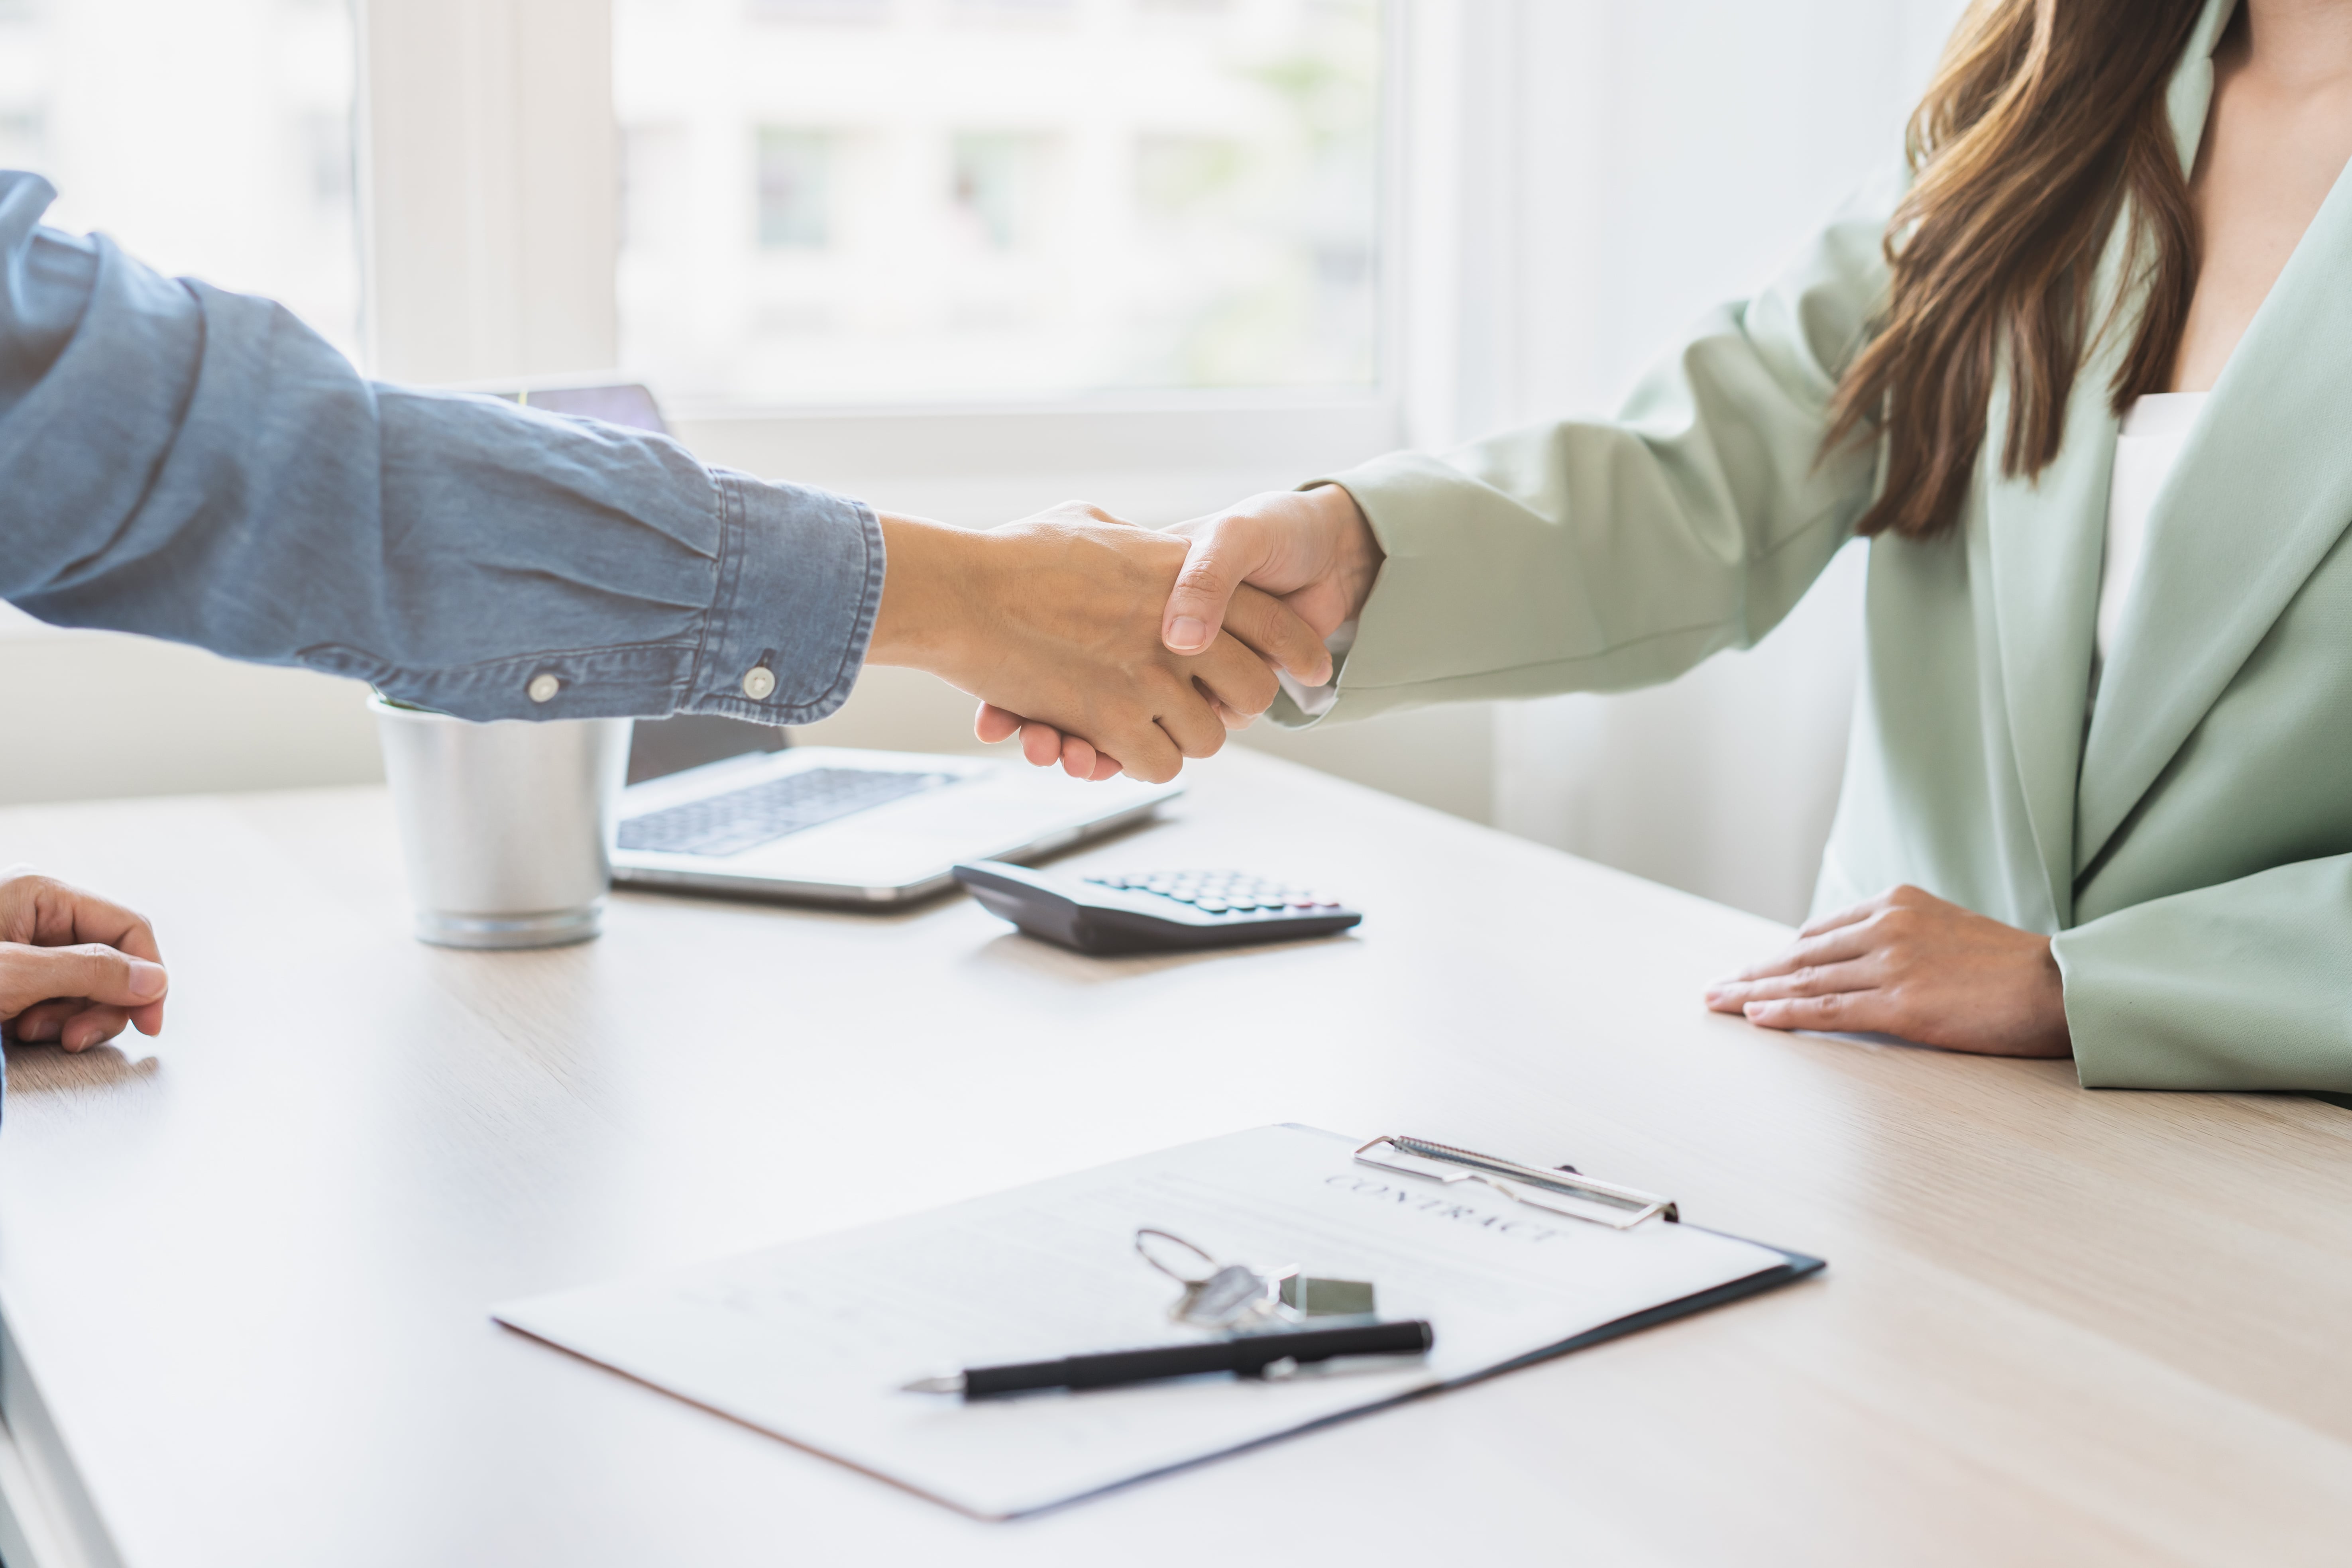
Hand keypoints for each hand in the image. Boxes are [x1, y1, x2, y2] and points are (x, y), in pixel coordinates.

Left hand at [0, 868, 169, 1052]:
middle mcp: (38, 916)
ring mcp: (27, 949)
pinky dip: (47, 1024)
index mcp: (40, 895)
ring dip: (68, 1020)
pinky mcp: (17, 979)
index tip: (148, 1021)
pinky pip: (59, 1002)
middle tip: (75, 1036)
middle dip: (99, 1007)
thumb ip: (87, 972)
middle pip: (111, 963)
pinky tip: (17, 1028)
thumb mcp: (12, 974)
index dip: (147, 976)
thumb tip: (155, 980)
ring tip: (28, 1029)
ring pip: (88, 989)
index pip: (127, 927)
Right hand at [866, 502, 1326, 784]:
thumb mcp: (1088, 523)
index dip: (1297, 649)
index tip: (1309, 667)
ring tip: (1150, 725)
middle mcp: (1177, 626)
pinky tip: (1118, 746)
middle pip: (1253, 688)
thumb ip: (1129, 539)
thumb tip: (1138, 543)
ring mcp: (1149, 677)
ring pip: (1209, 736)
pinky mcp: (1113, 720)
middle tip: (1209, 705)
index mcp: (1179, 573)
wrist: (961, 592)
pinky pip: (1160, 764)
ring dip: (1183, 738)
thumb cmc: (1013, 555)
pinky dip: (1144, 763)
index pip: (1274, 619)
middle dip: (1236, 705)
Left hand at [1703, 884, 2070, 1056]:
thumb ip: (1901, 938)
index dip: (1781, 955)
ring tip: (1717, 1003)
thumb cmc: (2010, 967)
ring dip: (1754, 993)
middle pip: (1801, 953)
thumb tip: (1859, 960)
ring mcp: (1891, 964)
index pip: (1820, 931)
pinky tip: (1754, 1017)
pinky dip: (1785, 1013)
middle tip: (1714, 987)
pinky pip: (1829, 1010)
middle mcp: (1886, 926)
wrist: (2058, 985)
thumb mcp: (1947, 931)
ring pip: (1806, 980)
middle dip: (1753, 972)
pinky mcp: (1901, 1004)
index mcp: (1896, 904)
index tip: (1752, 970)